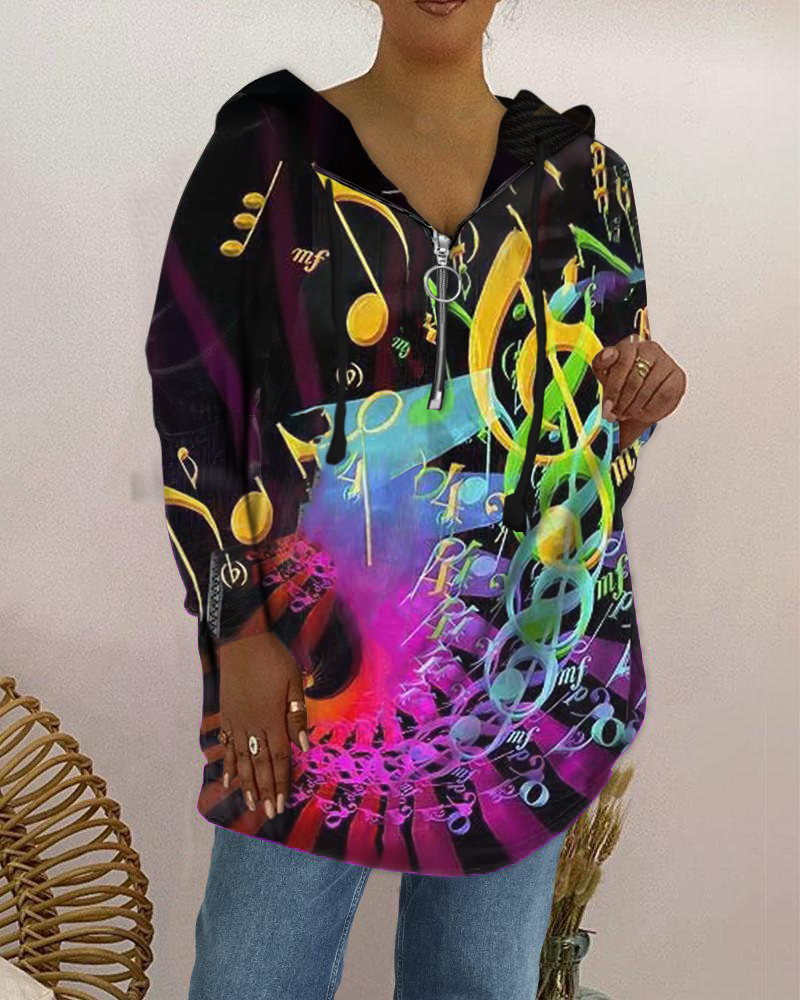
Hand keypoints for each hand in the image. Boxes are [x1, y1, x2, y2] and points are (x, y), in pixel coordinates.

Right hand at [216, 630, 308, 818]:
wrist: (242, 641)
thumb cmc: (274, 659)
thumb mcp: (294, 681)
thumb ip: (297, 714)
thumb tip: (303, 745)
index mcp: (272, 718)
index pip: (278, 757)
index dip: (281, 781)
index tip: (282, 804)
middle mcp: (252, 725)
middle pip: (259, 764)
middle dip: (266, 790)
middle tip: (270, 814)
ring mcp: (236, 722)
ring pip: (241, 759)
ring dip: (246, 784)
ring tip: (251, 805)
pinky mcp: (226, 716)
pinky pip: (225, 746)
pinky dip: (226, 764)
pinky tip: (226, 780)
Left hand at [591, 337, 685, 449]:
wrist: (641, 397)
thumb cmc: (622, 382)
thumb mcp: (605, 373)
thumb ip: (601, 363)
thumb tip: (609, 355)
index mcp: (630, 344)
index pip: (621, 364)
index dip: (613, 388)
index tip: (607, 406)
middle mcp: (650, 349)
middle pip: (634, 379)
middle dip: (621, 402)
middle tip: (614, 414)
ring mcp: (666, 362)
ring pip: (647, 389)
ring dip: (633, 407)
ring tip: (625, 414)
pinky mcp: (678, 376)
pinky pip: (662, 396)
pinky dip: (649, 408)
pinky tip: (641, 412)